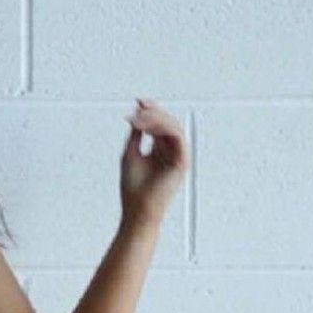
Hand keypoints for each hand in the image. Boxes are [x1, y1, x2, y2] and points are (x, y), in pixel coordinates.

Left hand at [120, 96, 187, 227]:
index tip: (138, 101)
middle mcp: (171, 150)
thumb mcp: (131, 154)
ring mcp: (178, 155)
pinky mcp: (182, 161)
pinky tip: (148, 128)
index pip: (159, 123)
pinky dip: (163, 128)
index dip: (151, 109)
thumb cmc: (133, 189)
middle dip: (152, 112)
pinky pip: (176, 136)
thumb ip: (136, 134)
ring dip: (156, 119)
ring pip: (173, 126)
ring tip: (139, 119)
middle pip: (167, 121)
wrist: (137, 211)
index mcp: (160, 149)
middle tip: (137, 110)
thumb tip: (137, 114)